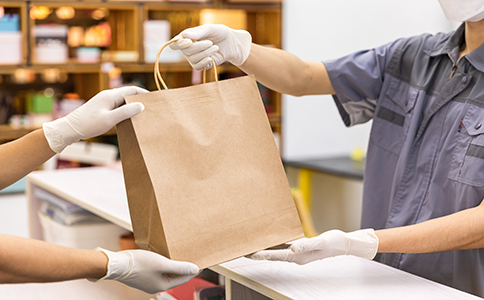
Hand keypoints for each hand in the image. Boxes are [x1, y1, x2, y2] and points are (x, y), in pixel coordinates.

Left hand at [43, 86, 147, 152]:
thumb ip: (126, 112)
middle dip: (139, 100)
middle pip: (128, 94)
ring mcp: (104, 102)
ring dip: (132, 106)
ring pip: (123, 101)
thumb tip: (141, 105)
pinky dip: (125, 111)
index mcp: (110, 95)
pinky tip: (128, 119)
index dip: (144, 93)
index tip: (154, 99)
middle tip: (150, 109)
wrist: (69, 129)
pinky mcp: (101, 108)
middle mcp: (107, 96)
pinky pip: (117, 107)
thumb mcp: (110, 119)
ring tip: (142, 115)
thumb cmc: (88, 124)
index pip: (132, 89)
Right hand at [93, 248, 198, 293]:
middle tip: (191, 258)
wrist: (116, 264)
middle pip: (174, 276)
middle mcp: (155, 286)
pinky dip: (162, 264)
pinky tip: (163, 256)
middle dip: (182, 268)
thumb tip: (195, 269)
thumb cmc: (138, 263)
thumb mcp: (162, 263)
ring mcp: (147, 282)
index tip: (200, 263)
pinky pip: (156, 271)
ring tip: (179, 256)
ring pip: (165, 273)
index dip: (192, 270)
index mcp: (161, 285)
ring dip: (172, 265)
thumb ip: (179, 267)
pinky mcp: (141, 276)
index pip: (182, 279)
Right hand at [170, 24, 251, 69]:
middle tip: (210, 42)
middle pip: (186, 52)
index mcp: (187, 38)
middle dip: (199, 47)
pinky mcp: (202, 65)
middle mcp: (188, 49)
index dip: (179, 44)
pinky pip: (198, 67)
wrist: (231, 43)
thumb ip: (198, 32)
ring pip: (193, 59)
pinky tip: (211, 58)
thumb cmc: (219, 33)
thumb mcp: (210, 28)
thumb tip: (184, 36)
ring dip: (205, 53)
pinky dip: (204, 62)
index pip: (175, 44)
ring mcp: (194, 58)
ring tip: (215, 47)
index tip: (188, 41)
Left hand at [249, 229, 378, 264]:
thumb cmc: (335, 242)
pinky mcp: (300, 246)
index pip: (276, 255)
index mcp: (299, 256)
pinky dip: (275, 242)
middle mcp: (296, 256)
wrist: (345, 243)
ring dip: (265, 248)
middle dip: (259, 252)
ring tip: (251, 245)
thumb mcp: (322, 242)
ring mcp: (298, 252)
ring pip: (277, 250)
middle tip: (244, 249)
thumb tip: (293, 248)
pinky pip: (284, 245)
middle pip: (273, 254)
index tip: (250, 253)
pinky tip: (269, 238)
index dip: (263, 254)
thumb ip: (307, 245)